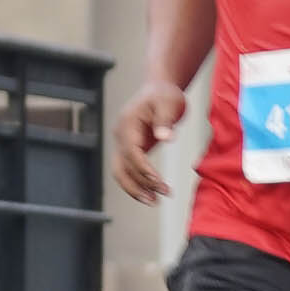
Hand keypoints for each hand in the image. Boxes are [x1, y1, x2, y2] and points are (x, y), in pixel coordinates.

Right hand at [113, 79, 191, 202]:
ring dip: (135, 189)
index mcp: (127, 123)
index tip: (158, 181)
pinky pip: (128, 170)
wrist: (159, 89)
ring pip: (120, 172)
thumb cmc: (165, 94)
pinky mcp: (129, 149)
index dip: (143, 168)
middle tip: (162, 195)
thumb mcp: (169, 103)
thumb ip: (166, 121)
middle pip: (123, 166)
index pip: (131, 151)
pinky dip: (137, 183)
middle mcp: (120, 134)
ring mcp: (122, 143)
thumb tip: (165, 138)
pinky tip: (151, 193)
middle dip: (141, 183)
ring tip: (155, 202)